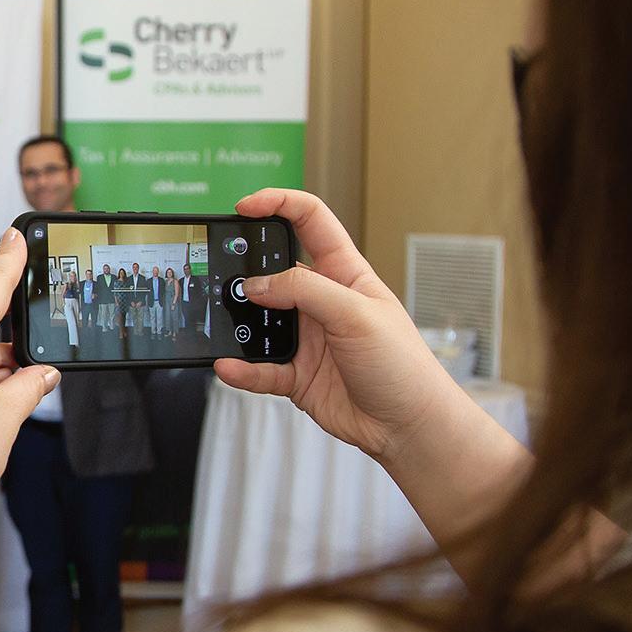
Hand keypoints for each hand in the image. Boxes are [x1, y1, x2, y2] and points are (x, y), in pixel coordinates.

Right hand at [212, 189, 468, 462]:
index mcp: (345, 273)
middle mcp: (322, 302)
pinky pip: (259, 367)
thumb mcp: (357, 313)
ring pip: (260, 321)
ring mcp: (308, 338)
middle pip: (274, 270)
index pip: (310, 221)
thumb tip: (258, 284)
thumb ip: (305, 290)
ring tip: (221, 323)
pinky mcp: (297, 375)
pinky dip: (242, 368)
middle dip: (246, 268)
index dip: (278, 204)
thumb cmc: (403, 365)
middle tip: (222, 271)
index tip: (244, 207)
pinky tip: (229, 366)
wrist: (409, 426)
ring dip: (240, 323)